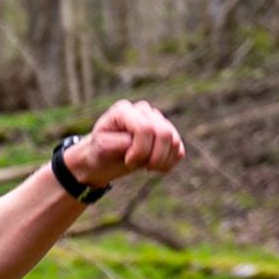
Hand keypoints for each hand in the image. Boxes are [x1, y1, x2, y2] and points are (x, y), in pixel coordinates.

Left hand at [67, 101, 185, 187]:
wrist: (102, 159)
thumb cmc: (100, 152)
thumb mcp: (101, 148)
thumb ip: (118, 142)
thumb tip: (134, 141)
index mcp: (125, 111)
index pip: (146, 128)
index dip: (140, 150)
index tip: (128, 161)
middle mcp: (144, 111)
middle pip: (164, 133)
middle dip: (152, 157)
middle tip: (135, 165)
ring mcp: (158, 121)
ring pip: (174, 141)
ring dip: (160, 161)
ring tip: (144, 167)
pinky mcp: (167, 135)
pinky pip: (178, 150)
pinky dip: (168, 163)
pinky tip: (153, 167)